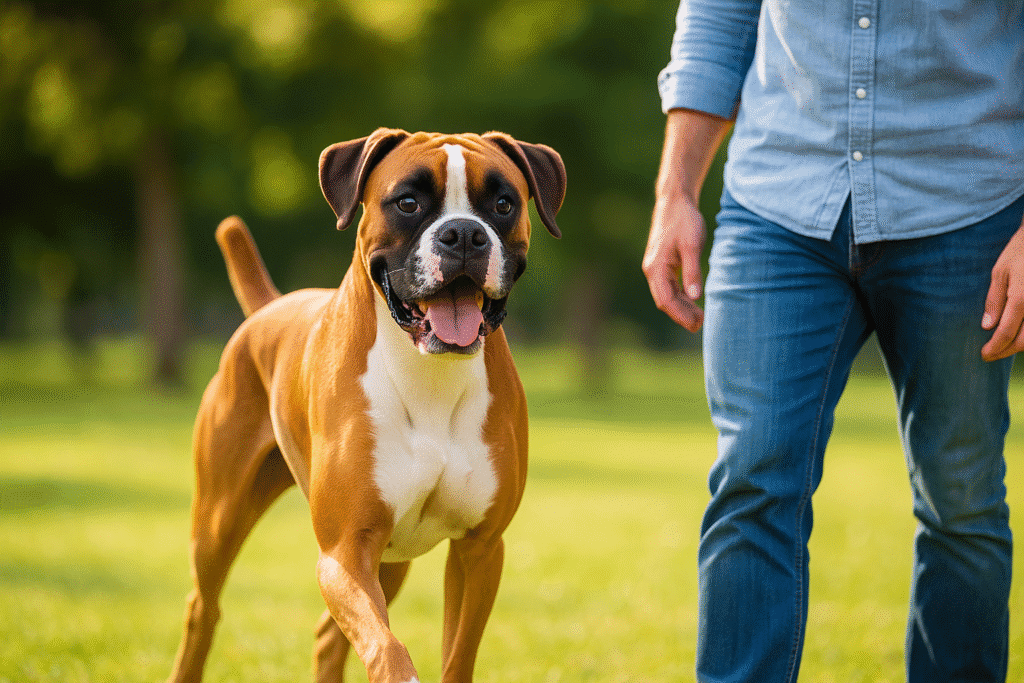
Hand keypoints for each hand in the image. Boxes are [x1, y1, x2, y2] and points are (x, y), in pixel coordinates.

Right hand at [642, 192, 705, 331]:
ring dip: (682, 307)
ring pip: (668, 295)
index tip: (696, 325)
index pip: (665, 300)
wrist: (675, 201)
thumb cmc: (684, 220)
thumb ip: (692, 271)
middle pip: (665, 301)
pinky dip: (682, 296)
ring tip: (700, 318)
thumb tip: (695, 297)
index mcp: (656, 268)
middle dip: (682, 315)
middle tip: (701, 325)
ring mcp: (657, 268)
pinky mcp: (664, 265)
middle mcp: (652, 270)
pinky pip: (671, 286)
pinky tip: (694, 301)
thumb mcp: (692, 244)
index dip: (680, 315)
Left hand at [981, 221, 1023, 360]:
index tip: (984, 355)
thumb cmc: (1020, 251)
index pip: (1006, 332)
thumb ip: (994, 301)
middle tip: (991, 354)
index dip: (995, 348)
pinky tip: (1018, 334)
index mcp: (1022, 297)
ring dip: (1020, 345)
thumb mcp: (1000, 272)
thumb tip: (987, 326)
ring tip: (1003, 346)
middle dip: (1006, 351)